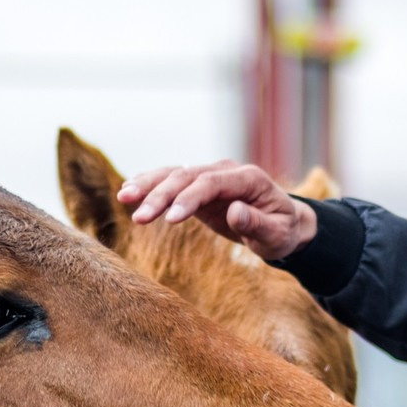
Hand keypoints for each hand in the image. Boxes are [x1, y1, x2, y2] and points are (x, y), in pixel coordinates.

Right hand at [118, 161, 317, 261]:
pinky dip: (151, 185)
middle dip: (161, 196)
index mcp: (247, 178)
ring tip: (123, 198)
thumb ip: (257, 223)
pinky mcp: (199, 188)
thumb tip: (235, 211)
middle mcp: (226, 171)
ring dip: (148, 185)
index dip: (189, 198)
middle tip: (139, 219)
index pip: (211, 182)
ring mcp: (210, 176)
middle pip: (187, 177)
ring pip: (175, 175)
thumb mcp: (277, 234)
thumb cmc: (282, 231)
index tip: (170, 220)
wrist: (284, 224)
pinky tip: (129, 193)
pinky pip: (172, 182)